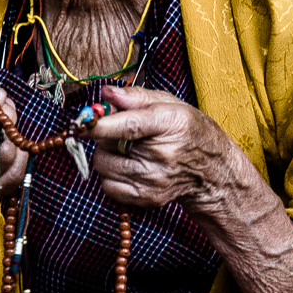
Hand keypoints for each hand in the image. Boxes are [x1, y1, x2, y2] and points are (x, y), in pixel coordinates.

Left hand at [79, 84, 255, 212]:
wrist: (212, 171)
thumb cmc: (188, 131)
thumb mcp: (170, 104)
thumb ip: (135, 96)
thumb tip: (105, 94)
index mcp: (170, 124)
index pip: (129, 126)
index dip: (100, 124)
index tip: (80, 123)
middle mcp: (163, 156)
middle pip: (109, 147)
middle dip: (104, 137)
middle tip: (120, 133)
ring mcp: (154, 181)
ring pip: (104, 167)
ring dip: (106, 156)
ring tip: (127, 150)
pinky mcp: (146, 198)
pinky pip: (108, 187)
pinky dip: (110, 175)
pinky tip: (128, 167)